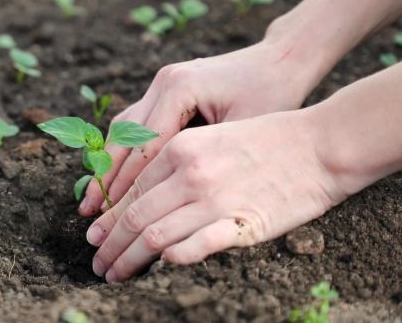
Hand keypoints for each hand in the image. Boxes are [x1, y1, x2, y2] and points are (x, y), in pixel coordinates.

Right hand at [79, 40, 322, 215]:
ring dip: (108, 165)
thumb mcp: (243, 132)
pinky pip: (136, 124)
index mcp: (179, 88)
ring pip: (123, 129)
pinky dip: (124, 152)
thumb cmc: (273, 95)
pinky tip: (115, 177)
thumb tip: (170, 206)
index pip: (143, 146)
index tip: (110, 216)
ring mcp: (161, 83)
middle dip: (105, 178)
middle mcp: (163, 82)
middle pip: (122, 136)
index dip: (125, 185)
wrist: (282, 58)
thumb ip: (204, 163)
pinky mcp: (166, 89)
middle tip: (88, 212)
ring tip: (93, 200)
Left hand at [85, 111, 346, 281]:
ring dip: (129, 260)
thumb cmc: (265, 140)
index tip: (94, 237)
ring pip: (154, 236)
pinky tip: (159, 267)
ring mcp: (214, 199)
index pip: (131, 192)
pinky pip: (193, 247)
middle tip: (97, 263)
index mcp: (179, 149)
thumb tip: (137, 201)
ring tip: (115, 274)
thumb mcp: (209, 139)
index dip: (108, 219)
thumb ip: (173, 167)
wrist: (318, 145)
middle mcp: (190, 173)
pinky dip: (171, 259)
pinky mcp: (240, 223)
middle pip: (134, 218)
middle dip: (110, 245)